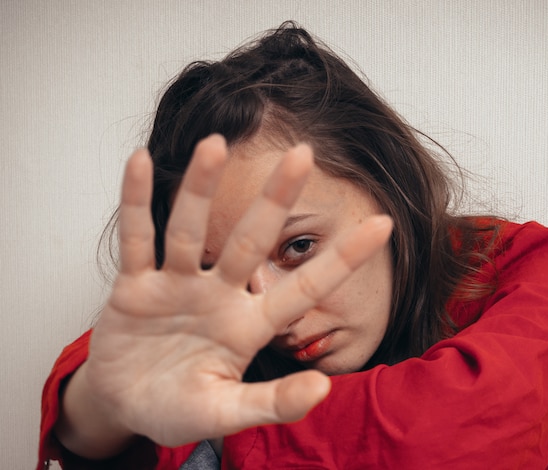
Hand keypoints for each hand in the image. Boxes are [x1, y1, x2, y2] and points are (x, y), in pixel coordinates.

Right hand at [82, 135, 391, 447]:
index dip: (343, 258)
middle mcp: (218, 295)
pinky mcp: (134, 285)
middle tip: (301, 153)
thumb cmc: (177, 409)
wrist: (127, 405)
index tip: (382, 224)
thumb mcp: (224, 413)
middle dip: (275, 199)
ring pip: (190, 229)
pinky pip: (137, 238)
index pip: (305, 288)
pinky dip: (137, 203)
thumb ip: (272, 403)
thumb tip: (323, 389)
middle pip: (251, 239)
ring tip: (215, 144)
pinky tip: (141, 161)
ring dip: (199, 188)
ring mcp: (176, 285)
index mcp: (249, 326)